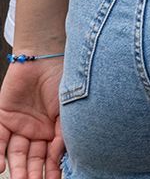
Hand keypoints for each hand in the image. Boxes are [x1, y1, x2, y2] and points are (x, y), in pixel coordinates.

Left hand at [0, 58, 64, 178]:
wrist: (46, 56)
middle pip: (32, 157)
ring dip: (17, 168)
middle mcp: (35, 130)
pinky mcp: (3, 117)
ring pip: (15, 152)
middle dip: (31, 173)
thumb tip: (57, 159)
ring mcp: (19, 124)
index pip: (50, 156)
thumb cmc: (65, 80)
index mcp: (54, 130)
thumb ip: (62, 136)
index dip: (51, 170)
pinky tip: (0, 168)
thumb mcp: (68, 112)